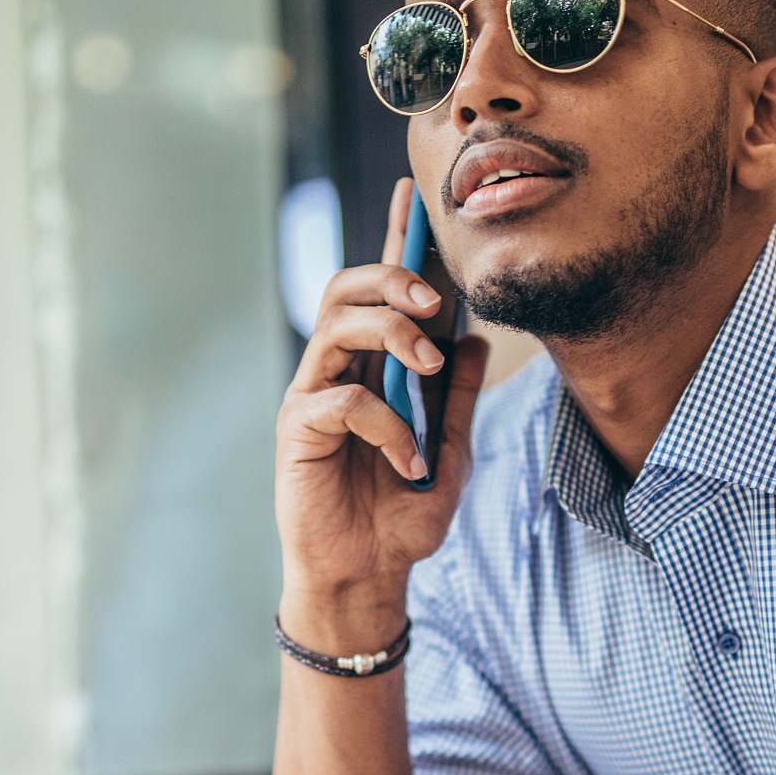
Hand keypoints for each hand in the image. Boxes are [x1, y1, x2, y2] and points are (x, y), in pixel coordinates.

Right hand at [276, 180, 488, 641]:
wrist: (369, 578)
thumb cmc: (401, 519)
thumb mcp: (451, 454)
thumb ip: (460, 400)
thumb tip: (478, 341)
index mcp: (372, 368)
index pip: (380, 294)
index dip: (394, 243)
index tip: (414, 196)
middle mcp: (336, 372)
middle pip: (346, 290)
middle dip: (391, 279)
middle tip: (434, 302)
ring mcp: (312, 398)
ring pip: (336, 326)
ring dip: (389, 333)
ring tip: (427, 367)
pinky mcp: (296, 433)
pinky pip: (340, 400)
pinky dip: (385, 423)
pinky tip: (405, 458)